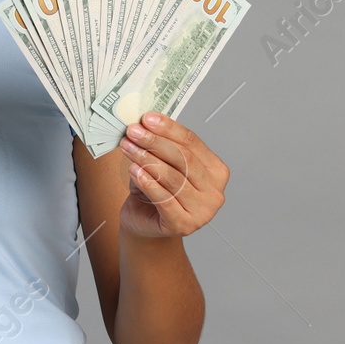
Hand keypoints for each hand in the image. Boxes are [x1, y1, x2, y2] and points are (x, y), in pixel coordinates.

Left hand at [117, 111, 228, 239]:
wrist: (145, 223)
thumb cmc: (155, 191)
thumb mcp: (161, 163)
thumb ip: (161, 145)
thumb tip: (145, 123)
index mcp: (216, 171)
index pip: (192, 142)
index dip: (169, 128)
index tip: (147, 118)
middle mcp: (215, 191)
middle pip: (184, 158)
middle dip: (155, 142)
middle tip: (133, 131)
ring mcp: (203, 211)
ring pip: (173, 177)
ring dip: (147, 159)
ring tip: (128, 148)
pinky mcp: (184, 225)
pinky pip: (164, 199)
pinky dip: (148, 183)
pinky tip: (134, 171)